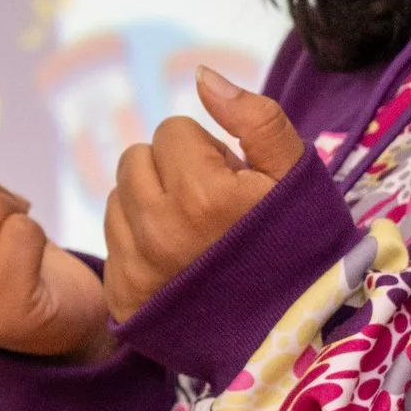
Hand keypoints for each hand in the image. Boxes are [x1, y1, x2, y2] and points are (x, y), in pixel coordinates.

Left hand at [104, 68, 307, 321]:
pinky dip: (138, 241)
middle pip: (136, 158)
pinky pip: (111, 240)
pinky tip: (176, 261)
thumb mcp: (296, 174)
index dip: (207, 152)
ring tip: (193, 233)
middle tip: (210, 206)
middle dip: (172, 171)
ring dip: (150, 203)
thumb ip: (254, 117)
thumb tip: (201, 76)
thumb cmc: (299, 247)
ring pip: (119, 196)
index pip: (172, 131)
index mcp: (202, 195)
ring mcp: (136, 268)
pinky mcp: (122, 296)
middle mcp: (159, 231)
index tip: (231, 184)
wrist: (294, 335)